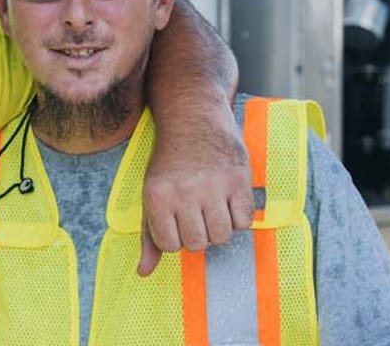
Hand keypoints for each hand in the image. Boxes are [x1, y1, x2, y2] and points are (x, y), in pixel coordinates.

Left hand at [138, 134, 253, 275]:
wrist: (193, 117)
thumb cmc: (170, 161)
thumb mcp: (151, 194)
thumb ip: (149, 235)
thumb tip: (144, 272)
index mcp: (158, 196)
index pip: (169, 246)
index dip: (176, 238)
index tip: (178, 221)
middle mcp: (184, 192)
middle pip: (197, 244)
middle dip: (198, 235)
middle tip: (197, 214)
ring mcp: (213, 186)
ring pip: (222, 236)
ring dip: (220, 228)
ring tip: (214, 209)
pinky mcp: (238, 179)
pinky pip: (245, 221)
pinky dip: (240, 218)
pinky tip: (230, 202)